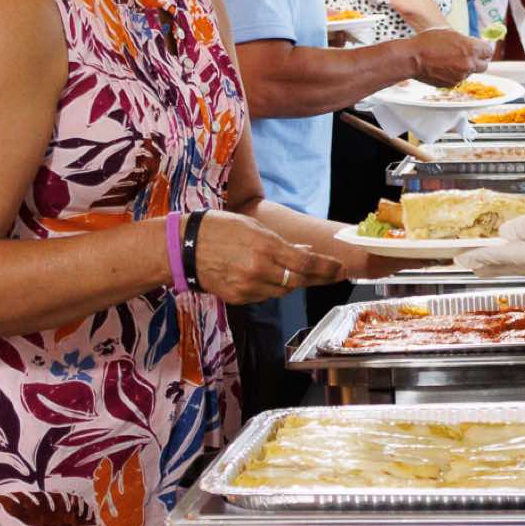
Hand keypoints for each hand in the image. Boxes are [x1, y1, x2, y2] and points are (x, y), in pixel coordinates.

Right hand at [192, 211, 342, 305]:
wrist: (183, 247)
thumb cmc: (219, 228)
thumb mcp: (254, 227)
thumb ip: (281, 243)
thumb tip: (305, 250)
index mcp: (265, 247)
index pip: (306, 262)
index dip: (327, 267)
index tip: (341, 269)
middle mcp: (259, 270)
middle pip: (298, 280)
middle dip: (318, 277)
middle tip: (332, 274)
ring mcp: (248, 287)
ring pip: (283, 290)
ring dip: (294, 281)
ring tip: (301, 271)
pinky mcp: (239, 298)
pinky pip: (265, 296)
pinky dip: (273, 287)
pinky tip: (272, 277)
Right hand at [409, 27, 492, 85]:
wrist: (413, 58)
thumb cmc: (428, 42)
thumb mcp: (450, 33)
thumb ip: (465, 40)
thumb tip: (472, 43)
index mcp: (471, 49)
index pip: (488, 51)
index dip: (484, 50)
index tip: (481, 49)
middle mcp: (469, 64)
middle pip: (484, 65)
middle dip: (478, 60)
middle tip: (469, 56)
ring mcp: (461, 76)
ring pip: (470, 73)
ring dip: (465, 68)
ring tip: (450, 60)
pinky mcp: (452, 84)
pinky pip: (458, 79)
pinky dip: (454, 75)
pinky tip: (444, 67)